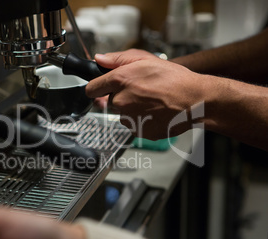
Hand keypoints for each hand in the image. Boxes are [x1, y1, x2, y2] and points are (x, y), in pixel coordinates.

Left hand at [86, 49, 209, 139]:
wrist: (195, 101)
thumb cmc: (174, 79)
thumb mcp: (145, 59)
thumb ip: (117, 59)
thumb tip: (99, 59)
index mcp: (119, 81)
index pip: (91, 89)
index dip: (98, 87)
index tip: (102, 88)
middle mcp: (120, 101)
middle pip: (110, 101)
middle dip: (121, 96)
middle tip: (141, 90)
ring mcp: (129, 118)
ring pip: (122, 113)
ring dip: (132, 108)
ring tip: (152, 101)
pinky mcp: (138, 131)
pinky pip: (133, 124)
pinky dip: (141, 119)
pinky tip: (155, 112)